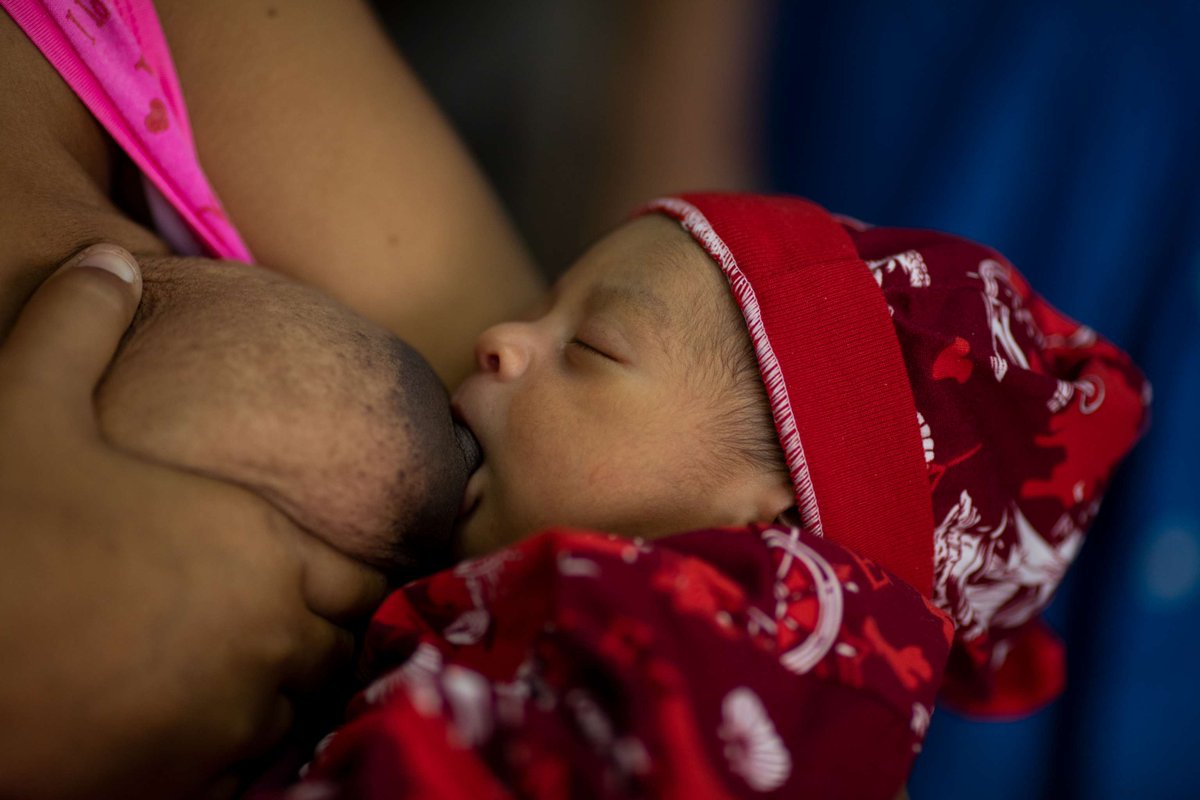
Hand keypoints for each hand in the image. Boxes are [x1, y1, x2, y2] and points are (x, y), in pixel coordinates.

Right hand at [0, 245, 386, 797]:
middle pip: (341, 648)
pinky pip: (250, 770)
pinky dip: (245, 751)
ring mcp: (228, 719)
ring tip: (257, 670)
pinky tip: (205, 722)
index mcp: (260, 551)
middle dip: (330, 634)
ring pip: (302, 712)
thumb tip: (104, 260)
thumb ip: (79, 324)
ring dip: (292, 692)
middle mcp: (265, 639)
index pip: (362, 574)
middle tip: (299, 623)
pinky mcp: (179, 779)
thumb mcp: (25, 401)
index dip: (359, 572)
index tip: (341, 573)